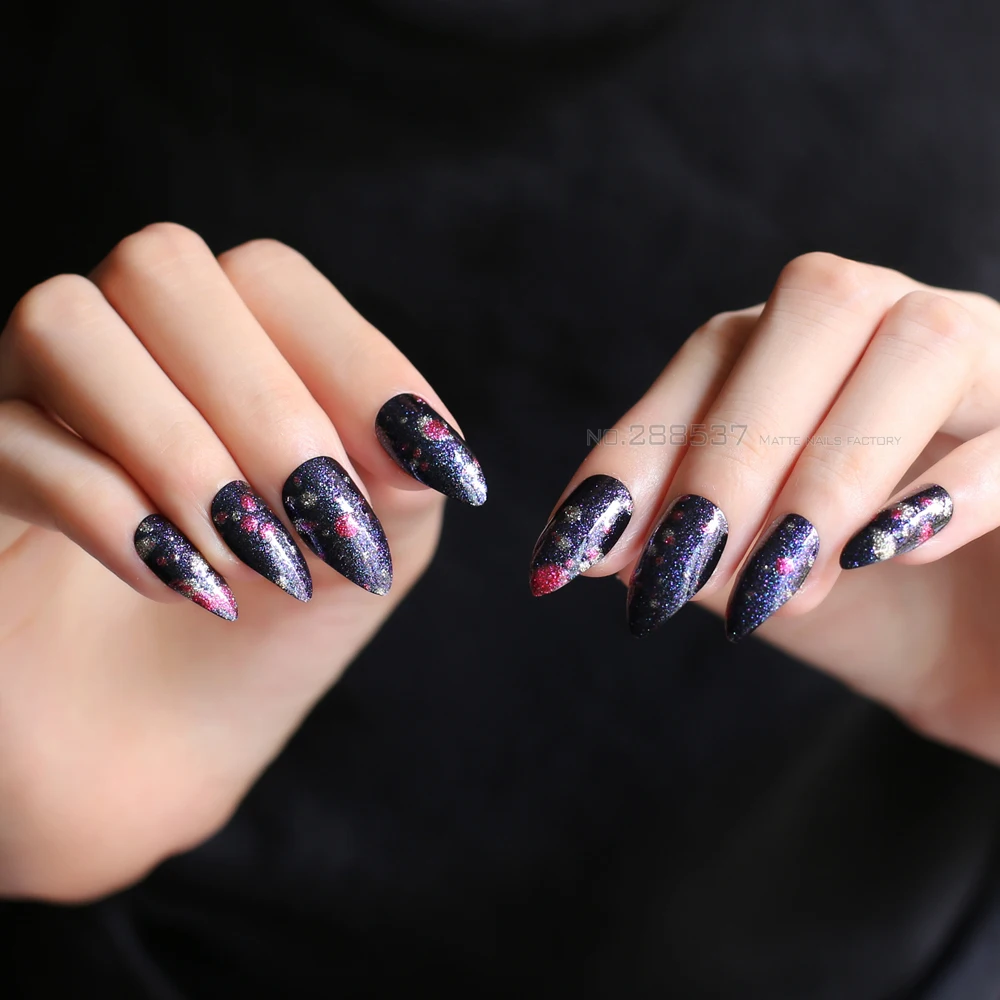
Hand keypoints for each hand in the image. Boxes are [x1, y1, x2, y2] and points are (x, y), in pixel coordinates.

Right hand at [0, 224, 484, 899]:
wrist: (158, 753)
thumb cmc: (267, 636)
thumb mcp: (371, 547)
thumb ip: (402, 471)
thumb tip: (418, 431)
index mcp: (223, 348)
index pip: (268, 275)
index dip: (353, 360)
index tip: (420, 465)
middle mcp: (122, 352)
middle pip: (162, 267)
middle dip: (264, 404)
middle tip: (318, 516)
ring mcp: (29, 404)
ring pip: (64, 322)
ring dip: (178, 447)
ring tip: (245, 558)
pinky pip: (11, 440)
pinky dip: (113, 513)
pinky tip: (176, 583)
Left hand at [529, 253, 999, 765]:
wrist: (998, 665)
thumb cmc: (882, 617)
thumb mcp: (758, 585)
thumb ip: (685, 552)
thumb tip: (580, 546)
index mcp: (823, 352)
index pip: (717, 355)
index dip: (641, 446)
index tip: (577, 549)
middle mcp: (909, 329)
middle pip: (817, 306)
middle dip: (732, 448)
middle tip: (678, 572)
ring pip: (922, 344)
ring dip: (831, 466)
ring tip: (777, 586)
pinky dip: (950, 490)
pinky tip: (885, 555)